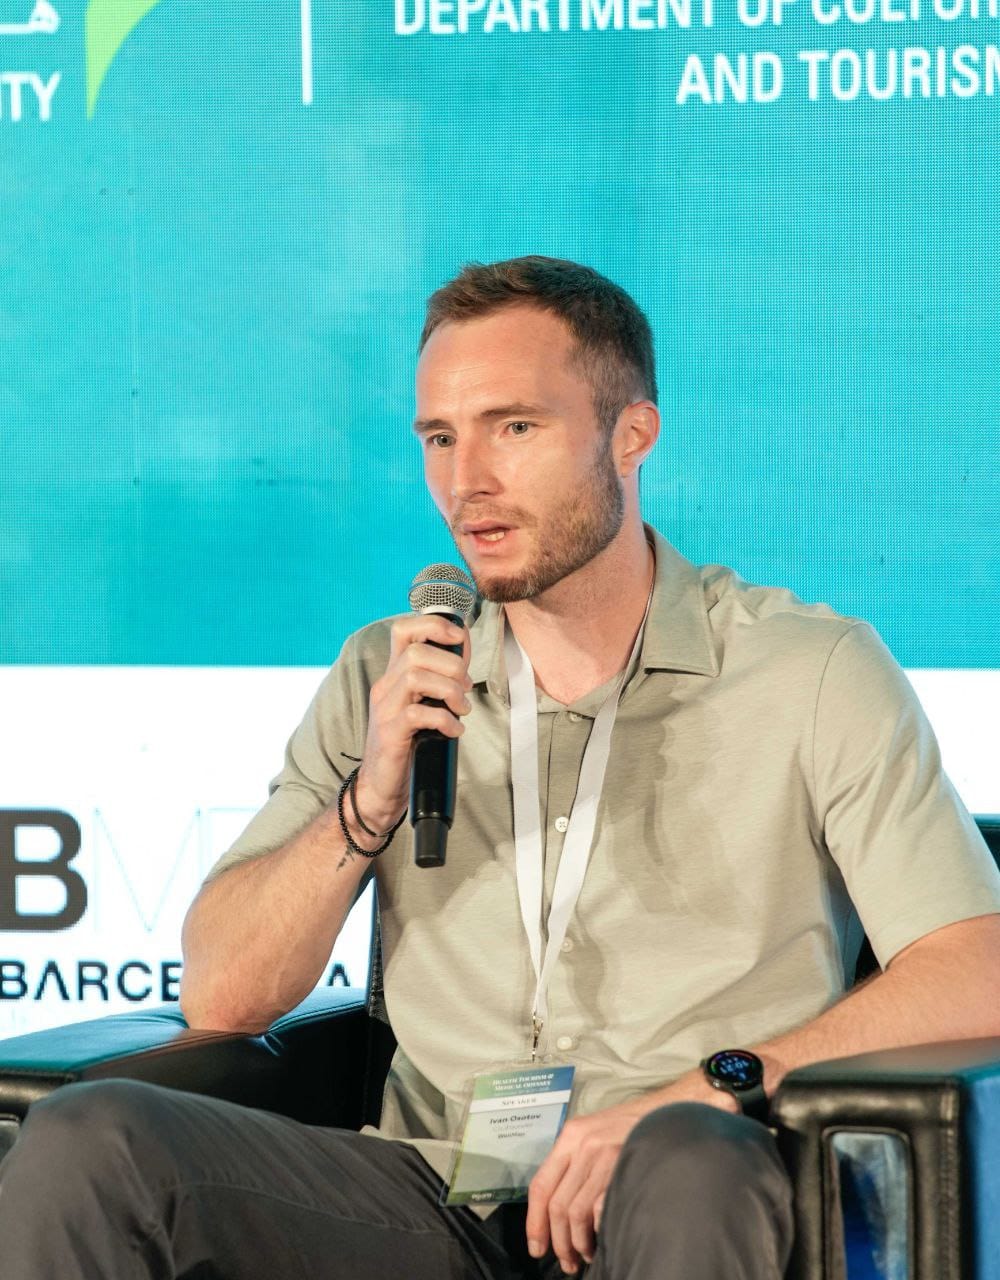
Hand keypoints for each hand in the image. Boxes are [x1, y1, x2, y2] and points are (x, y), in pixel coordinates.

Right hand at [353, 614, 471, 833]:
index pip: (404, 630)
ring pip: (415, 677)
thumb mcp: (423, 704)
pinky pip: (417, 714)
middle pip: (416, 652)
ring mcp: (384, 709)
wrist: (382, 786)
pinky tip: (454, 730)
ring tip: (462, 709)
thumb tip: (464, 655)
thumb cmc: (409, 743)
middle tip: (465, 689)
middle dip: (451, 665)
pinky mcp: (389, 734)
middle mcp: (385, 686)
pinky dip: (444, 719)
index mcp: (394, 674)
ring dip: (449, 690)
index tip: (460, 639)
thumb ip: (438, 680)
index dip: (434, 625)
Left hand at [525, 1070, 738, 1274]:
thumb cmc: (632, 1125)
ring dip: (578, 1242)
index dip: (535, 1221)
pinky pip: (601, 1209)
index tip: (537, 1246)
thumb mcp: (594, 1133)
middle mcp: (584, 1144)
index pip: (541, 1184)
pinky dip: (598, 1230)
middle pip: (557, 1204)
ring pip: (576, 1212)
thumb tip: (558, 1209)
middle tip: (565, 1261)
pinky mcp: (625, 1168)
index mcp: (571, 1136)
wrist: (670, 1109)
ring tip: (585, 1253)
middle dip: (558, 1241)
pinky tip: (604, 1239)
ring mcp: (605, 1156)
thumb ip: (574, 1162)